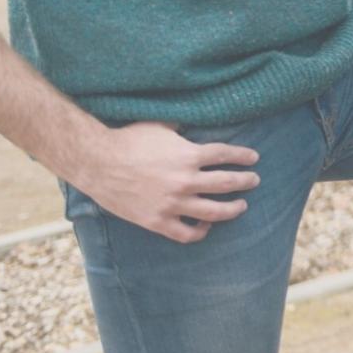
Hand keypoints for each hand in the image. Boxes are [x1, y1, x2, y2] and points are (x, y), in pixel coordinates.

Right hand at [74, 121, 259, 242]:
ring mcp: (172, 203)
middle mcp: (185, 180)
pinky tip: (206, 226)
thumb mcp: (159, 125)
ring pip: (214, 211)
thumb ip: (182, 126)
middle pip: (228, 183)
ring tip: (241, 206)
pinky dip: (200, 231)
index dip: (243, 156)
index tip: (254, 158)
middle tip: (254, 181)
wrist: (97, 163)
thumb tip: (193, 119)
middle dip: (246, 181)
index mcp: (188, 155)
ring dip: (232, 209)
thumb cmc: (128, 140)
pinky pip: (186, 233)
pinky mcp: (157, 221)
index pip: (226, 154)